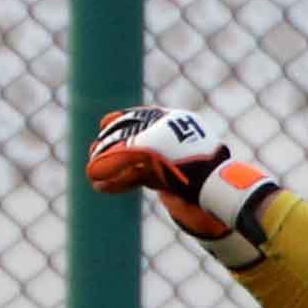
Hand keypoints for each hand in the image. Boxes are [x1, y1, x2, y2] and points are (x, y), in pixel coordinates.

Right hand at [87, 103, 283, 269]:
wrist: (214, 188)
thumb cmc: (186, 161)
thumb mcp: (148, 151)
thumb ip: (119, 157)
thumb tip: (93, 170)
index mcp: (172, 123)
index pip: (140, 119)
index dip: (119, 121)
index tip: (102, 124)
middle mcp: (170, 140)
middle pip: (134, 142)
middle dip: (110, 149)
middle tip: (92, 154)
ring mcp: (169, 160)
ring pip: (134, 162)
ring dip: (112, 169)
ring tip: (94, 177)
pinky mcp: (168, 181)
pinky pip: (139, 178)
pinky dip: (121, 182)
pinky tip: (104, 187)